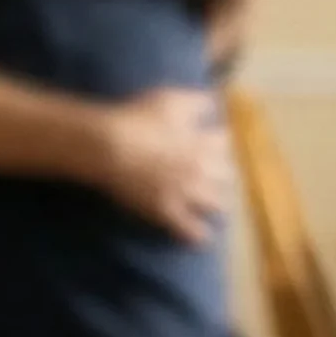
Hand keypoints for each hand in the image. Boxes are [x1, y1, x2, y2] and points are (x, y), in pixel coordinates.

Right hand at [95, 88, 231, 243]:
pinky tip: (200, 237)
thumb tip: (215, 103)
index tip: (211, 139)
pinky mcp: (168, 213)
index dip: (217, 140)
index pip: (224, 142)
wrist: (109, 147)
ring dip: (215, 203)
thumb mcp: (170, 99)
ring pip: (215, 204)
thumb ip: (197, 101)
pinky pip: (191, 231)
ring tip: (212, 204)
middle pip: (226, 175)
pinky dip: (198, 234)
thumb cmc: (137, 118)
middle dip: (221, 173)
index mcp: (204, 142)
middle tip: (212, 172)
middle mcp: (203, 170)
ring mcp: (187, 194)